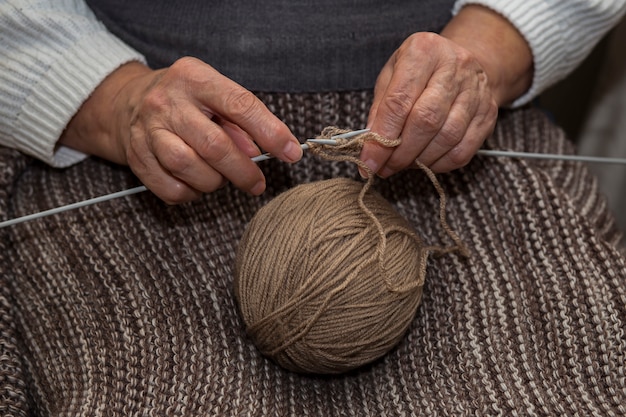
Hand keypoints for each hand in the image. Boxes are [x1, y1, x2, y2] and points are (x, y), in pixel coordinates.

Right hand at [61, 57, 301, 203]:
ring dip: (214, 182)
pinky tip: (197, 184)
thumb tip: (259, 153)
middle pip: (213, 145)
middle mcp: (167, 101)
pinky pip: (170, 188)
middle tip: (258, 183)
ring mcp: (147, 130)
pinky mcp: (136, 157)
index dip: (270, 132)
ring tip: (221, 178)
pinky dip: (191, 193)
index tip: (292, 153)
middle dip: (243, 171)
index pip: (240, 105)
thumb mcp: (215, 95)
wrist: (128, 102)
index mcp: (195, 78)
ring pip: (188, 167)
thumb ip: (240, 121)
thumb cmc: (187, 100)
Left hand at [360, 5, 531, 176]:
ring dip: (419, 160)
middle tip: (384, 167)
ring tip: (401, 164)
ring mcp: (476, 90)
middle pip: (426, 121)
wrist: (461, 62)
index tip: (368, 162)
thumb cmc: (419, 71)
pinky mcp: (488, 112)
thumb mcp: (391, 76)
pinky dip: (439, 164)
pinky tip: (424, 162)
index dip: (381, 137)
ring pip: (447, 138)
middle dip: (401, 152)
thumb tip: (370, 146)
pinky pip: (463, 150)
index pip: (399, 101)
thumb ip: (380, 109)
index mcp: (423, 51)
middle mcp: (455, 66)